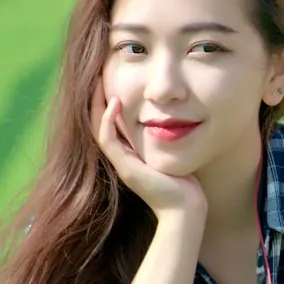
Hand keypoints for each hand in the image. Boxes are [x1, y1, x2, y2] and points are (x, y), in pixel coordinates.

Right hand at [90, 86, 205, 218]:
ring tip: (98, 83)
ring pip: (98, 130)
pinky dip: (108, 122)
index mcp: (131, 155)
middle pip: (99, 124)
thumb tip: (176, 117)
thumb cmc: (186, 183)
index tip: (110, 80)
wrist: (186, 209)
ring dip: (97, 106)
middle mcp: (122, 159)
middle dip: (96, 100)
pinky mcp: (126, 169)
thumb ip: (169, 138)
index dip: (107, 103)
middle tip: (97, 75)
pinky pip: (108, 141)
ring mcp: (121, 164)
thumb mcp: (173, 152)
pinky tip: (115, 103)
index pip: (111, 124)